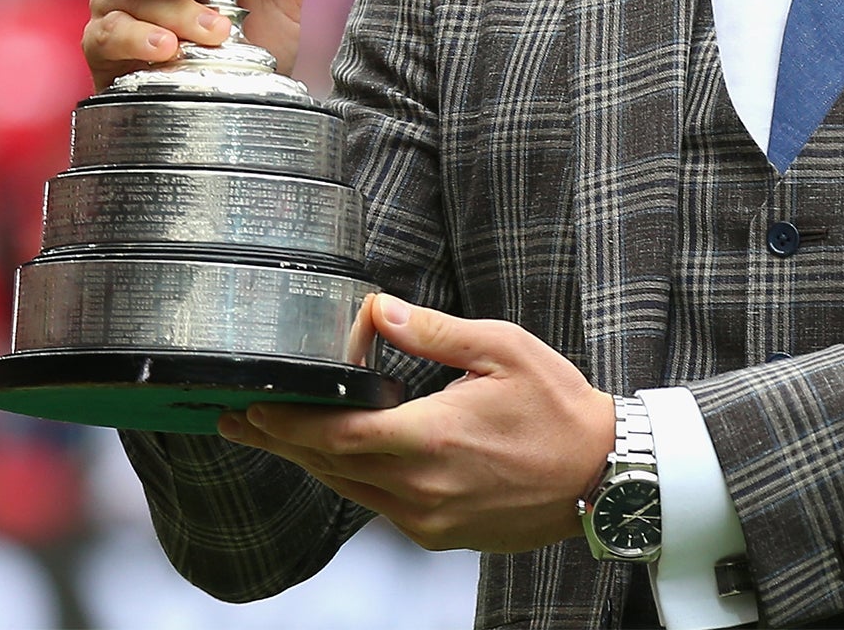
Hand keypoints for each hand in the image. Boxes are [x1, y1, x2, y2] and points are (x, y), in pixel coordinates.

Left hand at [219, 295, 614, 553]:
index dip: (286, 424)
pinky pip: (377, 506)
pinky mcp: (438, 534)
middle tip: (239, 420)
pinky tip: (338, 458)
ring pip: (349, 490)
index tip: (250, 407)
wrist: (603, 476)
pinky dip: (350, 478)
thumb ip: (434, 332)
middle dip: (281, 441)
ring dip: (310, 461)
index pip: (337, 436)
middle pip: (329, 466)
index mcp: (433, 438)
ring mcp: (428, 517)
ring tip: (276, 436)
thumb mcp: (503, 349)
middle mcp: (422, 487)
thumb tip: (379, 310)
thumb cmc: (559, 407)